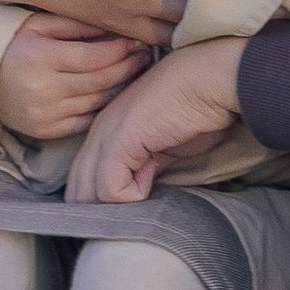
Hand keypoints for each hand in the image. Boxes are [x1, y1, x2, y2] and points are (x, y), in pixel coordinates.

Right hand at [0, 14, 151, 141]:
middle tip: (145, 55)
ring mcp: (44, 114)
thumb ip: (75, 24)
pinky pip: (85, 121)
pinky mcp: (45, 131)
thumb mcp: (38, 24)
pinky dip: (104, 108)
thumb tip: (114, 25)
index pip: (94, 57)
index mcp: (40, 58)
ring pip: (97, 102)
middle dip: (127, 67)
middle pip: (100, 81)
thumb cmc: (10, 43)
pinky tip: (116, 94)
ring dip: (121, 87)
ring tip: (135, 71)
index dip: (120, 49)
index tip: (136, 41)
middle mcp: (43, 90)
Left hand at [66, 36, 247, 204]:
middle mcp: (98, 131)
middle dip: (105, 209)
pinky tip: (153, 172)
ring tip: (148, 187)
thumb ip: (143, 166)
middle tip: (138, 205)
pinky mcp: (119, 140)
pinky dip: (132, 194)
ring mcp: (105, 134)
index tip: (136, 197)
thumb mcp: (162, 146)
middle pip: (77, 190)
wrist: (212, 79)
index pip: (82, 180)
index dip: (103, 200)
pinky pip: (109, 189)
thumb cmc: (197, 109)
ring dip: (118, 205)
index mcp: (105, 130)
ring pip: (87, 194)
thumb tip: (137, 189)